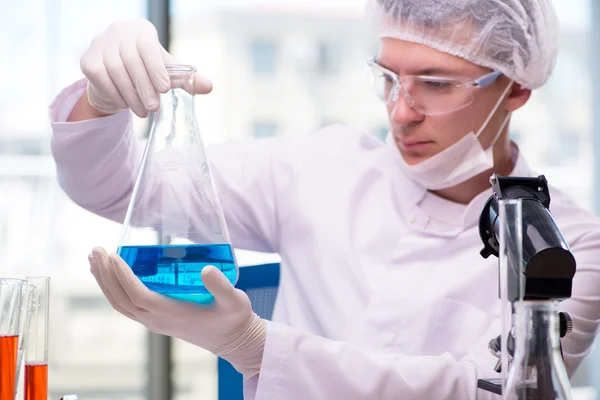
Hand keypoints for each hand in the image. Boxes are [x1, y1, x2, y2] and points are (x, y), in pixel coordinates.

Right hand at [80, 19, 212, 116]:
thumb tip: (209, 86)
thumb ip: (187, 78)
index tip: (165, 89)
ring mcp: (100, 43)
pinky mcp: (87, 59)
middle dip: (144, 87)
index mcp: (142, 30)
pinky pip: (100, 77)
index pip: (148, 46)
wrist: (117, 78)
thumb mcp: (167, 73)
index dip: (156, 68)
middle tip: (154, 108)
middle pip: (130, 60)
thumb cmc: (147, 71)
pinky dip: (115, 94)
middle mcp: (119, 31)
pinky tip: (126, 105)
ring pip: (114, 70)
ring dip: (130, 94)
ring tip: (143, 112)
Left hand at [88, 247, 265, 377]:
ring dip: (105, 281)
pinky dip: (115, 289)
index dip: (123, 277)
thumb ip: (221, 286)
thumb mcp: (234, 301)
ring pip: (120, 304)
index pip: (138, 295)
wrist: (234, 340)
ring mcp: (154, 321)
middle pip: (121, 299)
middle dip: (105, 275)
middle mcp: (157, 320)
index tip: (114, 256)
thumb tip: (206, 269)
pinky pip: (127, 305)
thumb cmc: (234, 319)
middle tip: (95, 250)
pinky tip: (112, 274)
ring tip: (94, 259)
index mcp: (171, 314)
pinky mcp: (156, 319)